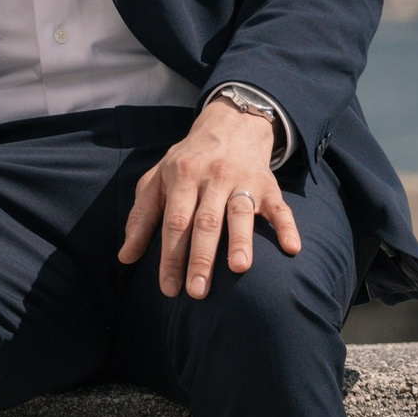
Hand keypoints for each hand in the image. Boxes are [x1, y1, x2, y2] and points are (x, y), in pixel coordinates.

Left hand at [118, 99, 299, 299]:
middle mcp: (212, 177)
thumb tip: (125, 257)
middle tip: (198, 292)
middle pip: (206, 221)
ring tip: (239, 268)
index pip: (175, 222)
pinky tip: (292, 248)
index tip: (169, 289)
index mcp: (182, 176)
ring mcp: (242, 180)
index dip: (171, 256)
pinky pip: (279, 207)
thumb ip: (141, 218)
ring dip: (240, 239)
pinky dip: (286, 226)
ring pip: (240, 212)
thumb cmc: (186, 162)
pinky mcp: (268, 184)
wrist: (229, 124)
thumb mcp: (156, 180)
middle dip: (201, 257)